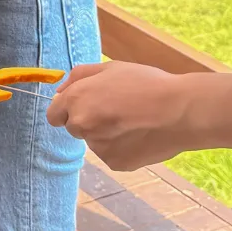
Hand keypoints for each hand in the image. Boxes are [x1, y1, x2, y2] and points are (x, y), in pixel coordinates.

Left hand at [46, 62, 196, 169]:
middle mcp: (81, 125)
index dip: (67, 110)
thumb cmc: (145, 83)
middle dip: (88, 121)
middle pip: (74, 128)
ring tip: (133, 121)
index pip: (53, 115)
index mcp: (76, 99)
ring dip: (106, 134)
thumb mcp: (110, 68)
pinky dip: (121, 148)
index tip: (85, 106)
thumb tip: (59, 90)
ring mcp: (97, 146)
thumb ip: (78, 76)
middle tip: (116, 110)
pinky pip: (111, 154)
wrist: (178, 110)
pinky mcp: (114, 162)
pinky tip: (140, 135)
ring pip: (95, 141)